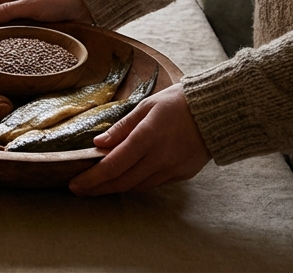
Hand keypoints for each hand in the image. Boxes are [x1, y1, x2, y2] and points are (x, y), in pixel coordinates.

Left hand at [69, 83, 210, 195]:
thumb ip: (121, 127)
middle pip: (122, 182)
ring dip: (115, 188)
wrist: (218, 111)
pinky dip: (135, 183)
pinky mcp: (183, 175)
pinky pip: (153, 184)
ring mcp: (173, 169)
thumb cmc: (178, 103)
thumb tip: (99, 143)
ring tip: (97, 186)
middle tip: (79, 190)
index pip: (113, 165)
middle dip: (98, 188)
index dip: (92, 178)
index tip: (75, 184)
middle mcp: (159, 158)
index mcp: (147, 137)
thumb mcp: (146, 106)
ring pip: (137, 186)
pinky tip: (124, 179)